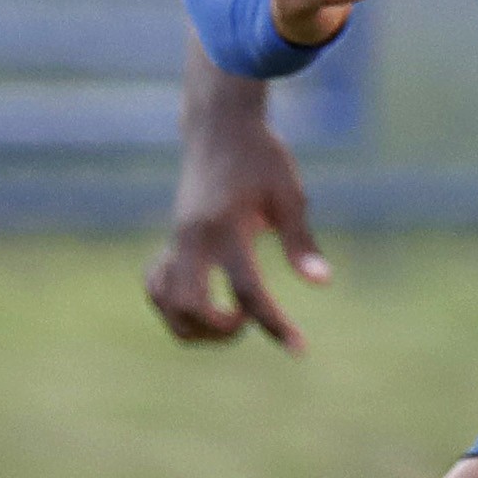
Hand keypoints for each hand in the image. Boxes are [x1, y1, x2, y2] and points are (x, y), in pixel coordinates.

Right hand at [143, 92, 327, 350]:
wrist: (219, 129)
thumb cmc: (262, 159)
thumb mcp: (289, 195)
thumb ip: (301, 241)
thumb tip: (322, 283)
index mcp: (227, 228)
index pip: (248, 291)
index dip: (273, 325)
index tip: (298, 348)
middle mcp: (193, 239)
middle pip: (189, 306)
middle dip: (220, 332)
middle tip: (249, 324)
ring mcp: (175, 240)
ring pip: (163, 301)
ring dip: (191, 325)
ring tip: (228, 320)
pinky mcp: (169, 240)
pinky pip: (156, 284)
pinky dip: (173, 304)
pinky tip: (202, 301)